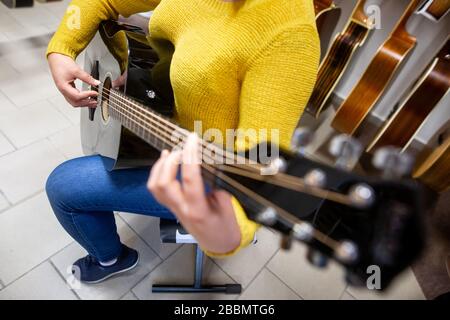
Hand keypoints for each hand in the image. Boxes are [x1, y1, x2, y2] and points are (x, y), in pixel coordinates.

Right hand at [48, 53, 98, 107]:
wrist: (57, 58)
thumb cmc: (62, 63)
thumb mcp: (76, 70)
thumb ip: (87, 78)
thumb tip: (96, 83)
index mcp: (63, 87)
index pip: (77, 96)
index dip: (87, 95)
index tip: (95, 93)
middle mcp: (63, 91)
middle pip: (75, 102)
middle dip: (86, 103)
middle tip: (96, 101)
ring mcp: (64, 91)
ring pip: (74, 102)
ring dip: (84, 103)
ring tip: (93, 102)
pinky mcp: (67, 89)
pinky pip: (73, 98)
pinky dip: (81, 100)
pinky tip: (87, 98)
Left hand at [148, 134, 241, 253]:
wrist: (219, 244)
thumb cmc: (226, 226)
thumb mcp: (228, 205)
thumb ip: (217, 185)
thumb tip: (208, 163)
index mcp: (198, 209)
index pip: (190, 179)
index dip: (190, 156)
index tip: (193, 139)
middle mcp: (182, 209)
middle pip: (164, 183)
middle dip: (171, 160)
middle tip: (184, 148)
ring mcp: (173, 209)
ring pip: (155, 187)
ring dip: (160, 166)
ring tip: (171, 152)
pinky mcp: (171, 207)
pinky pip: (157, 190)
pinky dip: (158, 173)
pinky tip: (166, 162)